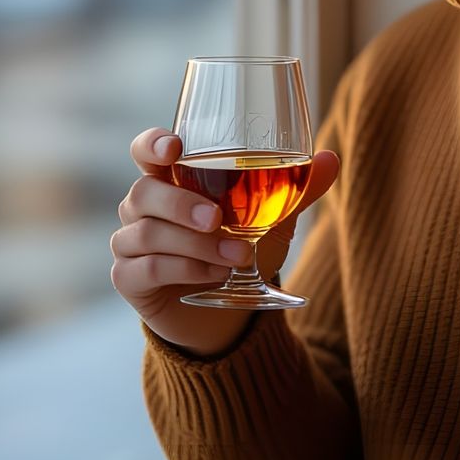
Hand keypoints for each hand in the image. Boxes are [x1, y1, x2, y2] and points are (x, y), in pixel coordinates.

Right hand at [110, 127, 339, 355]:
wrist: (228, 315)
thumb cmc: (242, 251)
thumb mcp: (272, 219)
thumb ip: (296, 188)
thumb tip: (331, 158)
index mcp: (169, 180)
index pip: (144, 151)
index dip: (151, 144)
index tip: (175, 148)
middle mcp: (141, 207)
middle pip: (144, 192)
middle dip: (182, 204)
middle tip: (218, 218)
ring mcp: (129, 243)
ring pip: (148, 232)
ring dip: (196, 243)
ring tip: (236, 255)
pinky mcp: (128, 278)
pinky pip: (149, 268)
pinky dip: (185, 269)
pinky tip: (214, 274)